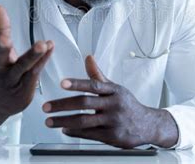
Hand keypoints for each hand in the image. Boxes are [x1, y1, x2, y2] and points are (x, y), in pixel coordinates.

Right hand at [0, 5, 53, 129]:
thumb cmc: (0, 73)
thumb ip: (0, 32)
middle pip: (0, 56)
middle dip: (2, 47)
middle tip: (5, 40)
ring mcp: (12, 80)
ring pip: (22, 66)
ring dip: (32, 55)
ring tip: (41, 44)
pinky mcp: (24, 88)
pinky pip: (35, 71)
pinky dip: (43, 59)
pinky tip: (50, 46)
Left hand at [42, 55, 178, 148]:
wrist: (148, 125)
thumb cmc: (127, 105)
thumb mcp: (115, 88)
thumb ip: (98, 75)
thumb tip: (88, 58)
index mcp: (114, 91)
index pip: (93, 85)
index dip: (77, 83)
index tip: (62, 83)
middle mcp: (114, 105)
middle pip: (85, 104)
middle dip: (62, 105)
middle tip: (46, 107)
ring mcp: (113, 121)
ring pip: (84, 121)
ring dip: (64, 121)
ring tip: (50, 121)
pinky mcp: (112, 136)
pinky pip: (89, 134)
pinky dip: (74, 132)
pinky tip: (65, 129)